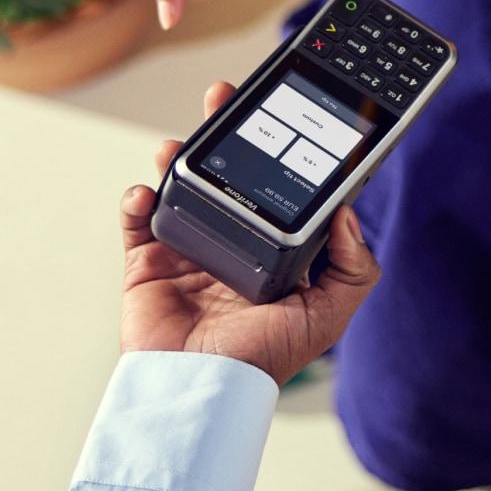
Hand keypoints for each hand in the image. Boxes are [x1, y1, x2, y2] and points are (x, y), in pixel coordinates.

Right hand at [120, 81, 379, 386]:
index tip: (281, 115)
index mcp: (272, 250)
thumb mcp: (328, 314)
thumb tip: (347, 212)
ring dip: (177, 157)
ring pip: (181, 187)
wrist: (200, 393)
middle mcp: (231, 243)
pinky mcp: (146, 266)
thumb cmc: (263, 361)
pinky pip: (137, 223)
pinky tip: (145, 192)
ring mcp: (187, 252)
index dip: (278, 150)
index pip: (276, 186)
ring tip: (178, 143)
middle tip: (224, 97)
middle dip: (224, 131)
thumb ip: (352, 266)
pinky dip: (137, 201)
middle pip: (226, 172)